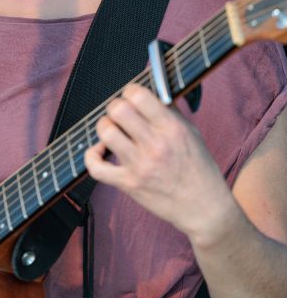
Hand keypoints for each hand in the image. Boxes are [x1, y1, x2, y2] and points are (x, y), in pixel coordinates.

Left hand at [84, 84, 236, 240]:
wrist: (204, 209)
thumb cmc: (199, 169)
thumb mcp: (191, 132)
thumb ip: (170, 110)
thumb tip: (151, 88)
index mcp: (172, 128)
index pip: (139, 95)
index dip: (130, 91)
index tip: (132, 97)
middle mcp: (156, 145)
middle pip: (118, 110)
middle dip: (116, 107)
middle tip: (121, 115)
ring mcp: (140, 166)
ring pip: (106, 133)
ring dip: (106, 128)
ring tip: (113, 132)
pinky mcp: (129, 184)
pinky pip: (96, 167)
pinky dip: (92, 156)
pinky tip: (100, 151)